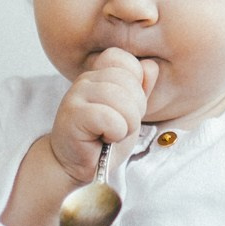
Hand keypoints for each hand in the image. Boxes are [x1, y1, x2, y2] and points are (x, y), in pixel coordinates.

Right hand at [46, 47, 157, 183]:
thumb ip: (141, 88)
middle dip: (135, 109)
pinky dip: (115, 132)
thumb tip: (151, 65)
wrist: (78, 165)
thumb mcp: (130, 111)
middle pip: (128, 80)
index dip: (136, 85)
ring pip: (121, 99)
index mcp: (99, 74)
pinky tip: (104, 138)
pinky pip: (109, 117)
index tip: (127, 107)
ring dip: (126, 124)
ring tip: (113, 133)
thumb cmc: (103, 138)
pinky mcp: (73, 115)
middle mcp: (86, 79)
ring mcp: (77, 94)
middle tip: (120, 126)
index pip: (125, 60)